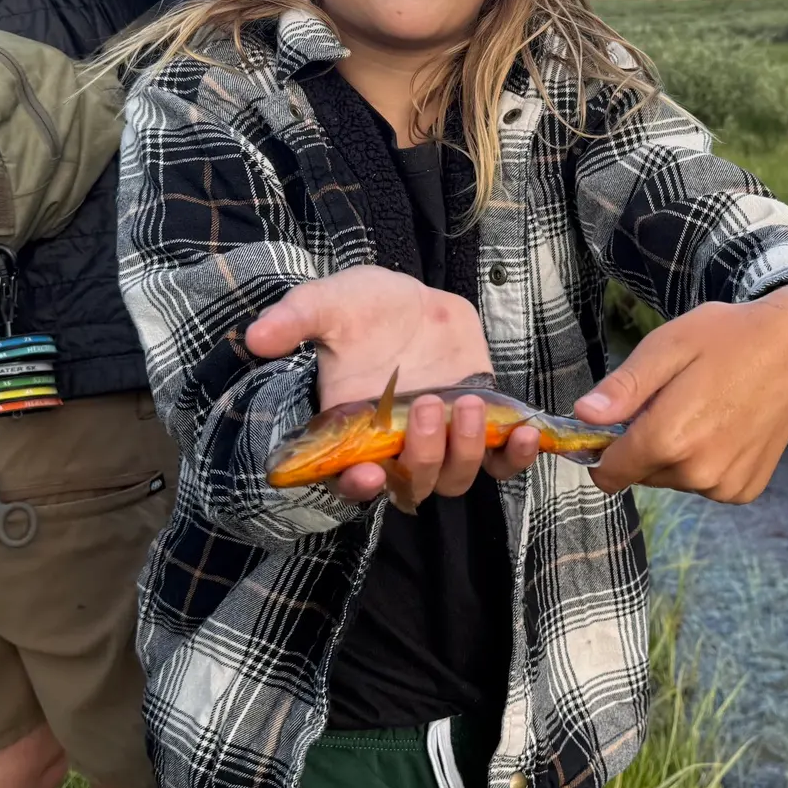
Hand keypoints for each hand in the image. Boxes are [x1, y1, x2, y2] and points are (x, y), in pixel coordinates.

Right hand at [245, 266, 539, 505]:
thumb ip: (295, 319)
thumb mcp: (328, 304)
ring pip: (458, 477)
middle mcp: (396, 449)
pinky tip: (530, 434)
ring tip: (469, 407)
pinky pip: (504, 461)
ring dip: (467, 451)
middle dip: (423, 455)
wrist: (411, 300)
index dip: (357, 487)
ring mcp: (441, 441)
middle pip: (414, 484)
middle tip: (426, 405)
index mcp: (351, 434)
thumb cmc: (363, 309)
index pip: (348, 480)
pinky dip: (519, 457)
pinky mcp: (482, 427)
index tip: (367, 474)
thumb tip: (257, 336)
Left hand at [574, 284, 787, 502]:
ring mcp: (725, 485)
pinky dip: (706, 461)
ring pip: (673, 479)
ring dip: (676, 453)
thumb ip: (624, 387)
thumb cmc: (728, 337)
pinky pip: (705, 484)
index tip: (615, 423)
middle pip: (642, 473)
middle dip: (645, 443)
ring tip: (704, 408)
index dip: (603, 448)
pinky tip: (725, 426)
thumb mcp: (667, 346)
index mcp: (670, 438)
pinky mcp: (746, 489)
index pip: (610, 471)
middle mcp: (698, 471)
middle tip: (673, 400)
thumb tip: (583, 415)